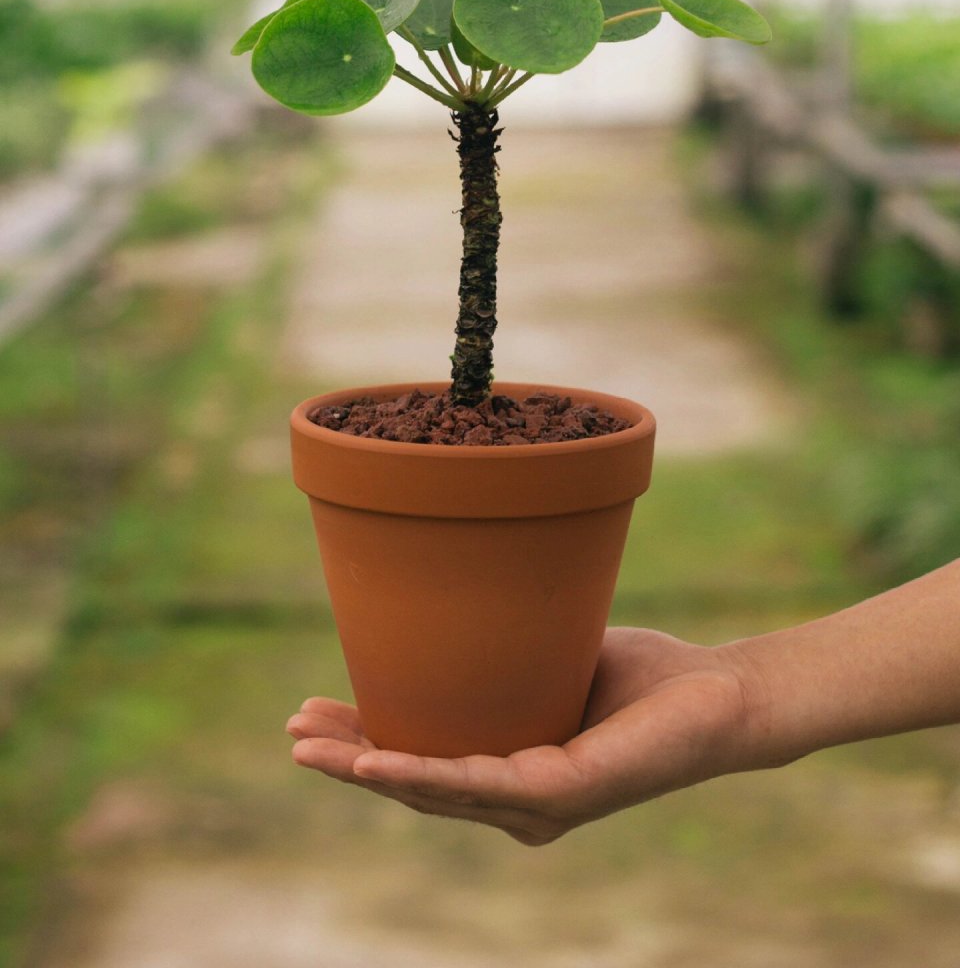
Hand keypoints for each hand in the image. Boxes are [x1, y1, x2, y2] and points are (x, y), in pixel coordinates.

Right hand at [286, 627, 756, 845]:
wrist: (718, 695)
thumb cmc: (642, 678)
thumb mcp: (550, 656)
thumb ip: (502, 652)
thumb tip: (446, 595)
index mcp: (510, 770)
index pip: (424, 760)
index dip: (365, 742)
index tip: (316, 709)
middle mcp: (518, 799)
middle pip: (416, 783)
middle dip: (349, 759)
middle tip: (293, 732)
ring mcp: (539, 804)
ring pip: (434, 790)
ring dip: (367, 770)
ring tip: (312, 749)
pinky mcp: (565, 793)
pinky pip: (479, 782)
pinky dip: (420, 773)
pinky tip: (376, 763)